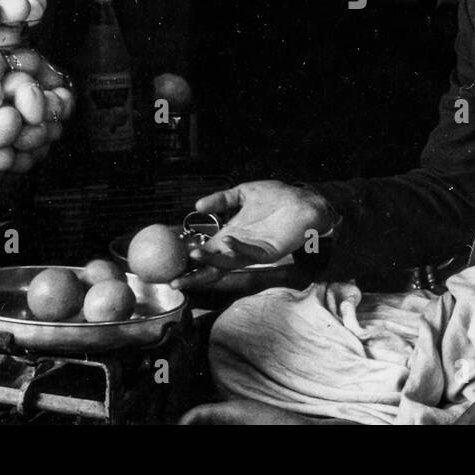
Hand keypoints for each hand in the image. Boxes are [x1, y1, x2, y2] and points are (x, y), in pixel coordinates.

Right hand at [169, 180, 333, 289]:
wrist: (304, 200)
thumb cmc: (278, 197)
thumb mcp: (243, 194)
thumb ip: (221, 199)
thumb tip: (197, 205)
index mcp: (231, 235)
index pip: (206, 253)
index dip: (189, 261)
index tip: (170, 267)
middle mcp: (240, 247)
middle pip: (213, 267)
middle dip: (194, 276)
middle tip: (175, 280)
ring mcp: (253, 251)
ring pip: (228, 263)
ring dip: (211, 261)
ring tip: (194, 256)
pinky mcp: (269, 252)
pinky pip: (251, 254)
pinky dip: (238, 248)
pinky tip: (227, 241)